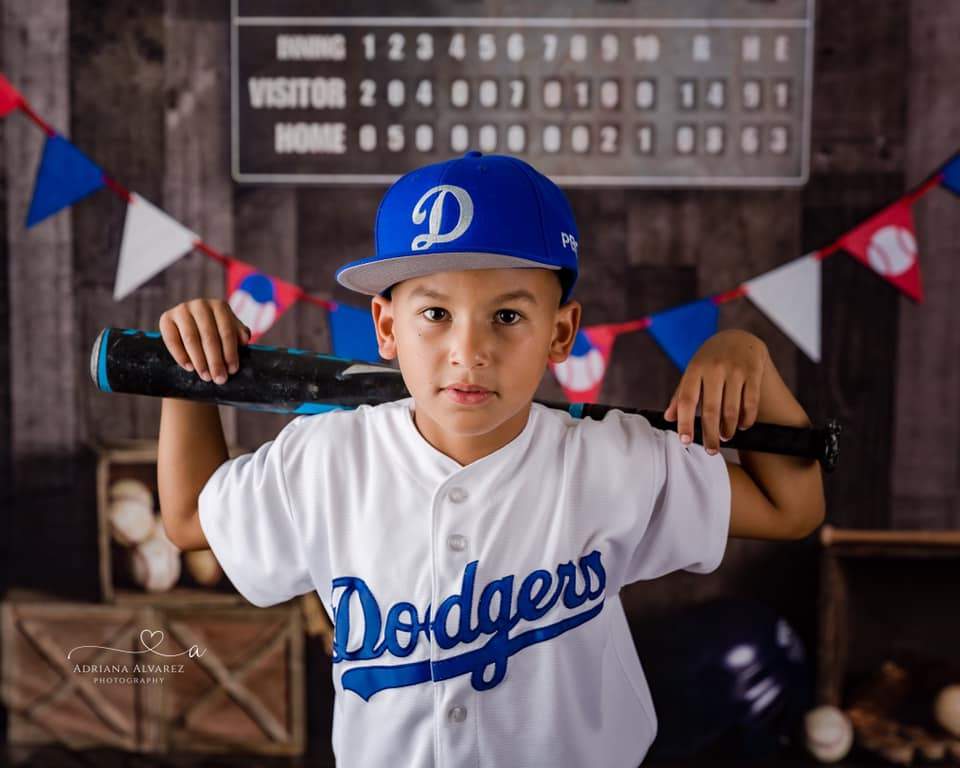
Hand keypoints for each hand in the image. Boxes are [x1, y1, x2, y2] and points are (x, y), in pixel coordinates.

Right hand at [159, 299, 250, 384]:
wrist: (190, 326)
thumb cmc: (216, 330)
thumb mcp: (229, 330)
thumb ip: (238, 333)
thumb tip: (244, 340)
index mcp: (219, 306)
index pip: (227, 331)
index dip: (230, 352)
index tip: (232, 370)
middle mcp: (200, 304)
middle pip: (209, 336)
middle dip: (215, 361)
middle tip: (219, 379)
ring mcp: (181, 310)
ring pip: (191, 339)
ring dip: (199, 361)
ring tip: (206, 376)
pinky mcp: (165, 319)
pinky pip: (172, 340)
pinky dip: (181, 356)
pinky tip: (189, 368)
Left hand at [663, 330, 767, 454]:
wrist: (738, 337)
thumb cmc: (709, 360)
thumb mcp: (692, 372)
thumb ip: (681, 395)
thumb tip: (669, 418)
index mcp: (695, 369)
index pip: (686, 400)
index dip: (685, 423)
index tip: (685, 441)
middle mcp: (714, 368)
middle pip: (710, 409)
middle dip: (710, 434)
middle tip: (711, 451)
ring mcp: (735, 370)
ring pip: (732, 409)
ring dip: (729, 428)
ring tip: (725, 437)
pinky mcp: (754, 372)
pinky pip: (751, 402)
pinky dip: (747, 419)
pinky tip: (742, 426)